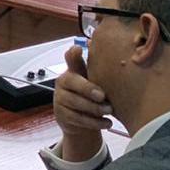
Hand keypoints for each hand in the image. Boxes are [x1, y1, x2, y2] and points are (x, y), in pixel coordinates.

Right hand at [52, 45, 110, 161]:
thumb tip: (99, 46)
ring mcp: (59, 99)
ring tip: (109, 111)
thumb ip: (97, 68)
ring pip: (76, 103)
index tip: (78, 48)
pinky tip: (106, 122)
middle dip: (88, 89)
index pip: (71, 60)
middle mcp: (62, 82)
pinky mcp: (60, 115)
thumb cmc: (91, 97)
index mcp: (72, 71)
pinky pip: (77, 118)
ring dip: (95, 108)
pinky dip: (94, 122)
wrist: (81, 123)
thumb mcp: (94, 82)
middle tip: (103, 96)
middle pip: (72, 82)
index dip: (73, 55)